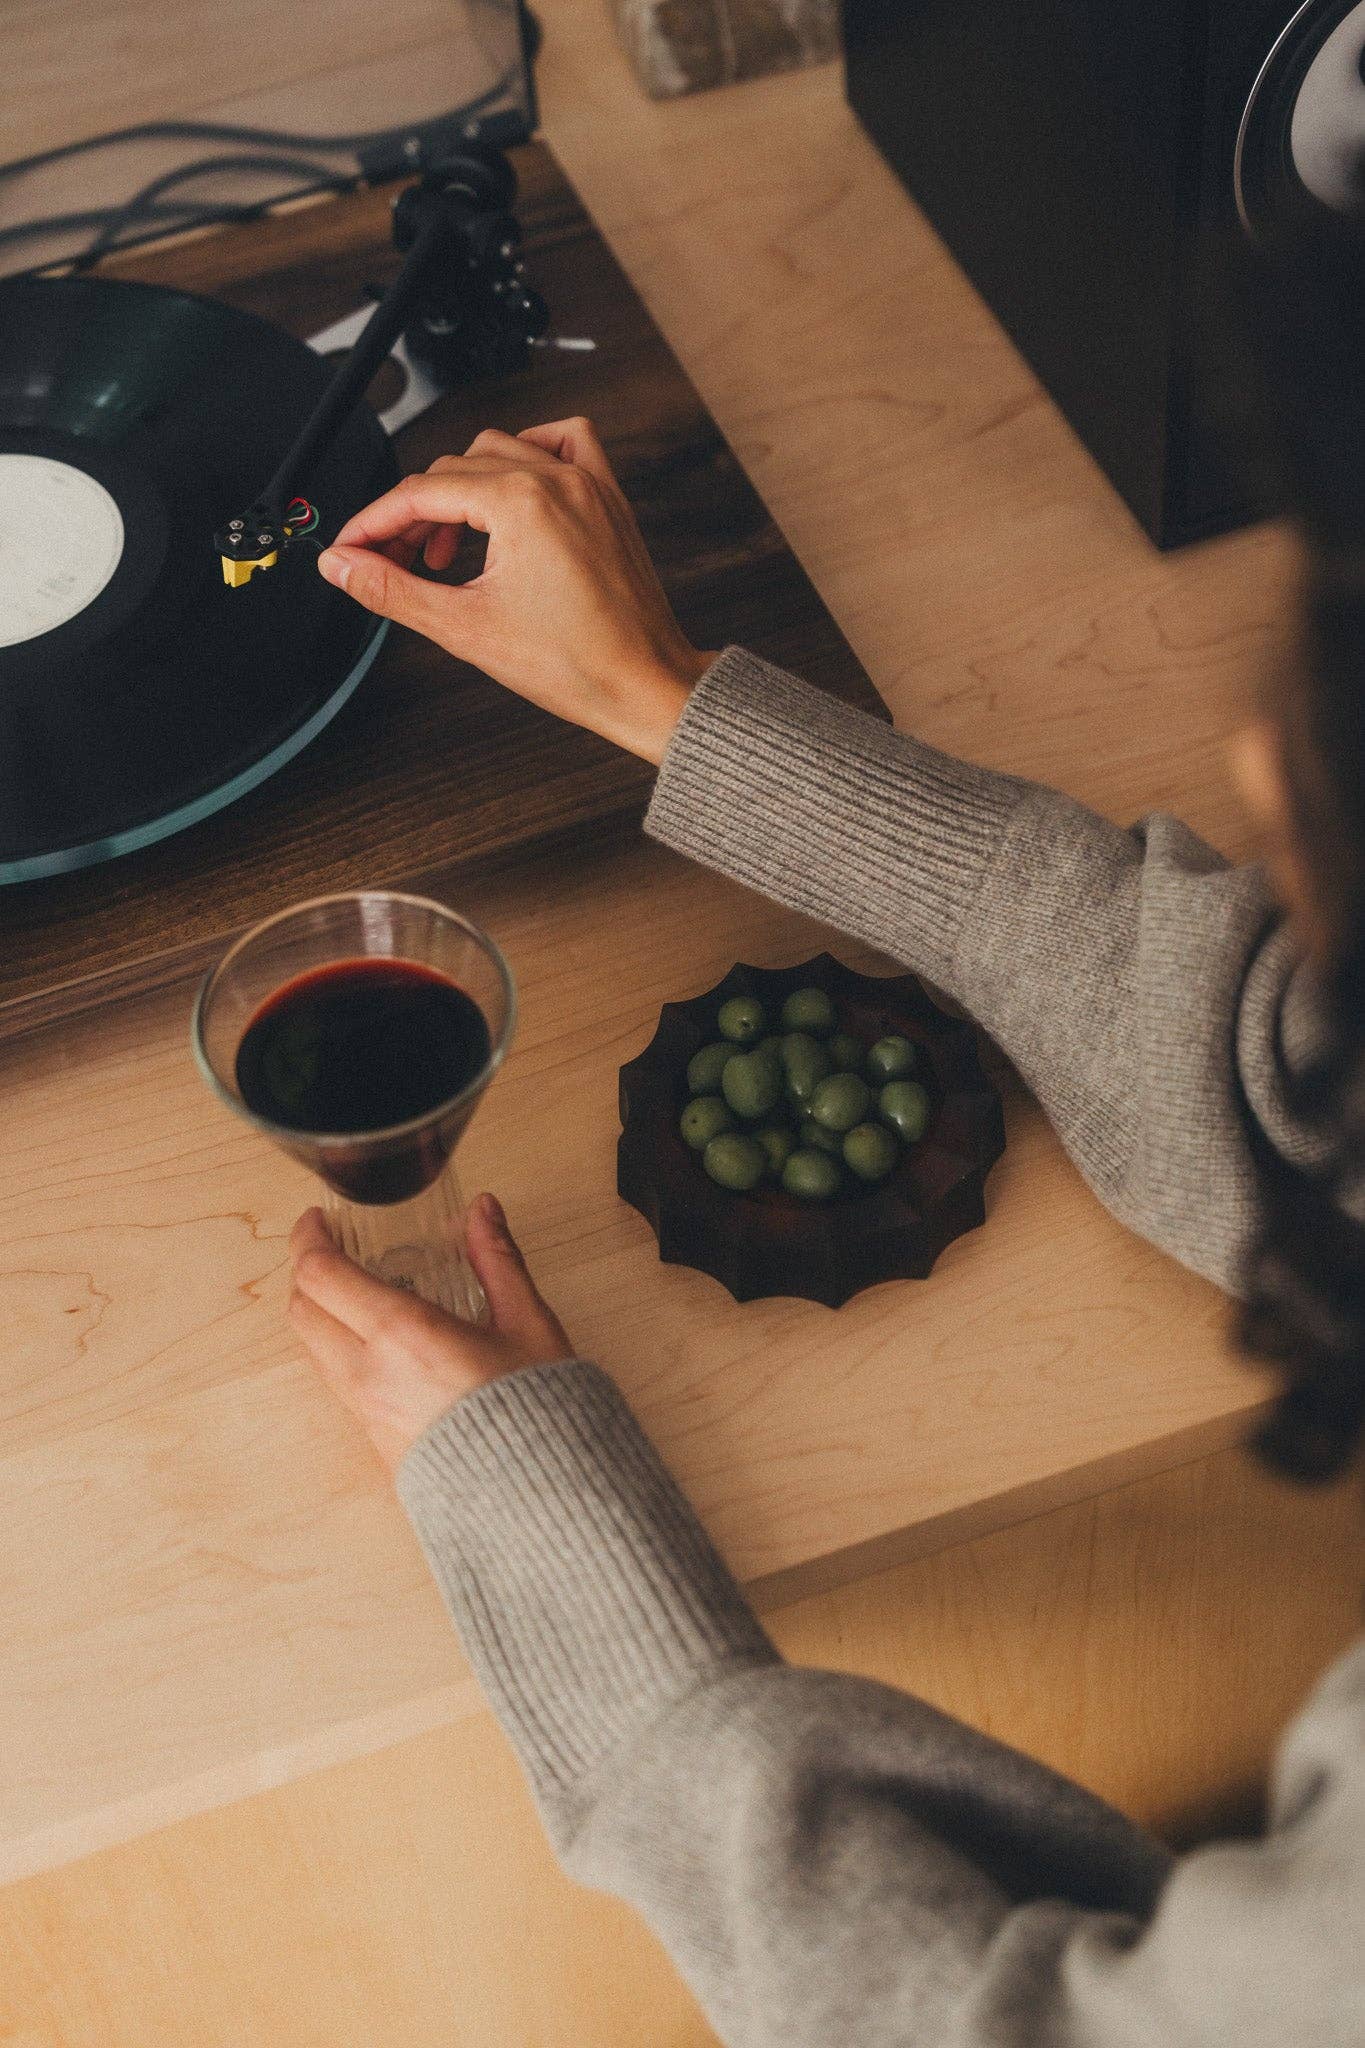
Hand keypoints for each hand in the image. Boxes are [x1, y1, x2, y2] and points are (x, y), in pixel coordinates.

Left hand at [288, 1192, 572, 1474]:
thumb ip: (497, 1259)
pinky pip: (335, 1382)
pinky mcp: (373, 1439)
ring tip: (354, 1291)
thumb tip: (482, 1211)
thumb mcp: (527, 1323)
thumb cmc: (536, 1414)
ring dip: (320, 1311)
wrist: (536, 1497)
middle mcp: (369, 1373)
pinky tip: (377, 1340)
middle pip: (301, 1310)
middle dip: (307, 1271)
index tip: (319, 1220)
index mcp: (402, 1334)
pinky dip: (338, 1349)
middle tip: (330, 1249)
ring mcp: (365, 1410)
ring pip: (311, 1348)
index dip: (309, 1239)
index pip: (321, 1275)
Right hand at [317, 417, 714, 764]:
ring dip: (460, 492)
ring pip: (498, 454)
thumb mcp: (464, 628)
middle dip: (412, 516)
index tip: (350, 548)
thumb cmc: (577, 666)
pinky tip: (508, 493)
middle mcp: (556, 480)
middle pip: (453, 471)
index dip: (373, 523)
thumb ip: (392, 589)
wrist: (645, 687)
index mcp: (520, 503)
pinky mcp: (607, 499)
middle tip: (391, 563)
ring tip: (445, 551)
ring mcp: (587, 485)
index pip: (420, 493)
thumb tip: (342, 566)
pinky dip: (526, 457)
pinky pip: (563, 444)